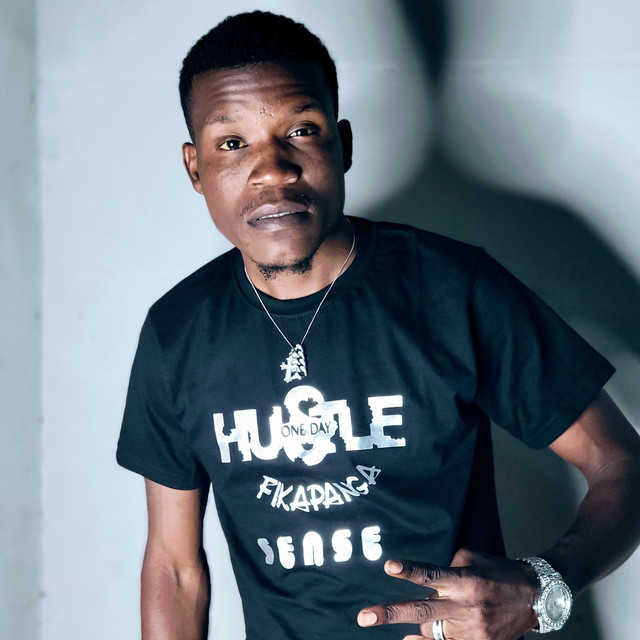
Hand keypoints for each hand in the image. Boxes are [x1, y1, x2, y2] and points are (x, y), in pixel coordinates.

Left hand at [357, 548, 539, 639]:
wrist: (535, 596)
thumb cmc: (497, 571)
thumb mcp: (470, 560)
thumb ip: (444, 569)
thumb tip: (423, 582)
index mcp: (464, 580)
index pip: (431, 574)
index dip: (410, 570)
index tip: (389, 566)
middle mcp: (465, 606)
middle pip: (422, 610)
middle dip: (390, 613)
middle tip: (363, 616)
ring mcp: (472, 630)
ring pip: (431, 632)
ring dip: (418, 626)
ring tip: (397, 623)